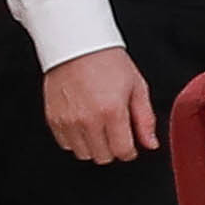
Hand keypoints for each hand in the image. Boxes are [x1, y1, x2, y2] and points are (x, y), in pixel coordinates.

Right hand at [39, 46, 156, 163]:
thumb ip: (145, 119)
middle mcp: (88, 120)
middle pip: (102, 156)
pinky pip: (66, 144)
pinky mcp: (53, 120)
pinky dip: (76, 139)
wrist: (78, 47)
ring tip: (100, 126)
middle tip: (116, 132)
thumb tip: (150, 143)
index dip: (130, 151)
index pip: (122, 151)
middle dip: (113, 148)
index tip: (131, 145)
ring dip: (94, 146)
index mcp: (112, 111)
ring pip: (83, 154)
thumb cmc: (108, 62)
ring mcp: (68, 121)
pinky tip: (84, 124)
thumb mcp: (137, 86)